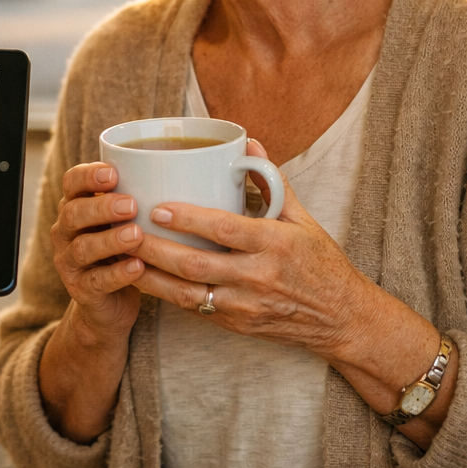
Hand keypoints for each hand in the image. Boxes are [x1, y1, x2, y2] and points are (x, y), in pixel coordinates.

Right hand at [49, 161, 146, 337]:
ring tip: (136, 235)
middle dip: (101, 207)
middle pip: (73, 214)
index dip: (87, 176)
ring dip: (110, 240)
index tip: (113, 173)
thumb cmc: (122, 252)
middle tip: (131, 205)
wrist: (110, 303)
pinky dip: (117, 273)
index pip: (71, 183)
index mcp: (75, 207)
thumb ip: (134, 200)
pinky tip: (138, 266)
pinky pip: (97, 281)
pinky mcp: (80, 290)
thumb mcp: (123, 223)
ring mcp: (70, 262)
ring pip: (82, 248)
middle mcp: (65, 232)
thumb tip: (177, 170)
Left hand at [130, 139, 453, 446]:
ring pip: (188, 294)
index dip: (189, 219)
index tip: (157, 206)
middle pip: (196, 265)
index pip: (225, 230)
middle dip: (156, 249)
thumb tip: (248, 142)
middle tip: (125, 231)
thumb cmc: (321, 263)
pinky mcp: (237, 325)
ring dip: (152, 277)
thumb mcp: (303, 220)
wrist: (344, 320)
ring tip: (122, 257)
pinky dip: (167, 295)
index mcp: (275, 245)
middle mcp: (259, 277)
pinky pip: (195, 309)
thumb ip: (272, 181)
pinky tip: (143, 279)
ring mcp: (246, 306)